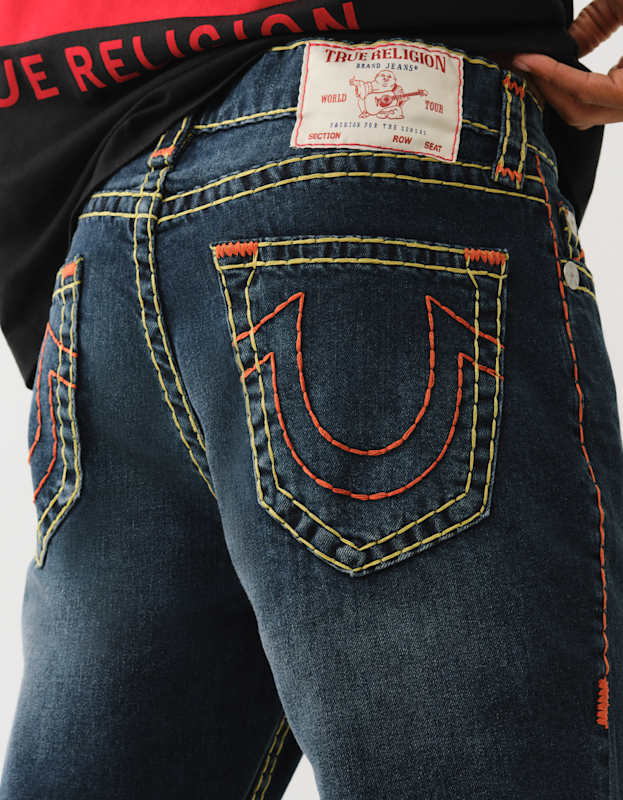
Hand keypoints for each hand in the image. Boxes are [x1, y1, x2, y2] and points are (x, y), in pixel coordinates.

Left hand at [510, 0, 622, 128]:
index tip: (524, 59)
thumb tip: (564, 43)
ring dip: (554, 91)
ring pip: (582, 113)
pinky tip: (550, 70)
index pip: (585, 90)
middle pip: (577, 111)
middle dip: (546, 89)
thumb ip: (597, 21)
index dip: (551, 76)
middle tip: (520, 65)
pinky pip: (591, 104)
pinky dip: (568, 88)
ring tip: (530, 67)